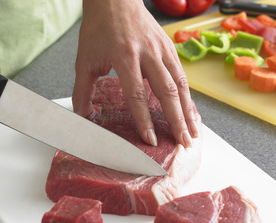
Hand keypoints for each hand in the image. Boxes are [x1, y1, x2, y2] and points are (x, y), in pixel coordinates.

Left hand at [72, 0, 199, 147]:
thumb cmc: (99, 27)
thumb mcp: (85, 59)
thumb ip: (83, 90)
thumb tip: (83, 117)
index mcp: (125, 56)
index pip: (137, 94)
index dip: (144, 119)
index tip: (150, 139)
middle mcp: (148, 53)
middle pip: (166, 91)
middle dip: (176, 120)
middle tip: (182, 142)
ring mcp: (162, 50)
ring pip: (180, 84)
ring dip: (187, 111)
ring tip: (193, 133)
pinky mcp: (170, 48)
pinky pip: (182, 76)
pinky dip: (188, 97)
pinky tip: (190, 112)